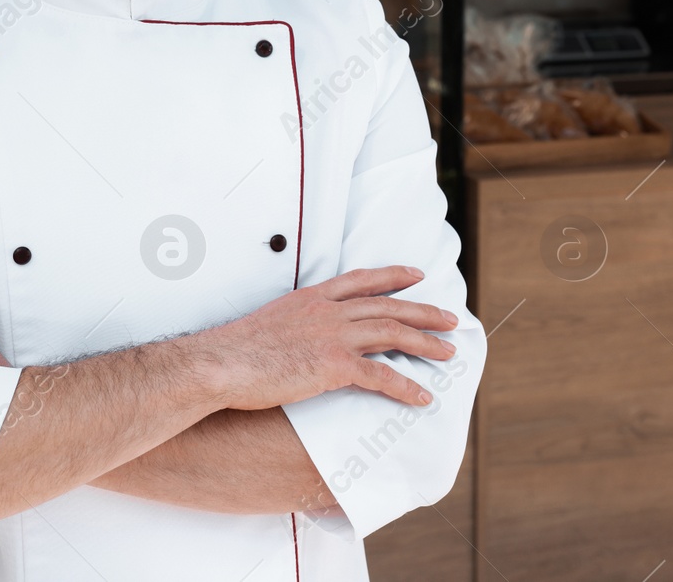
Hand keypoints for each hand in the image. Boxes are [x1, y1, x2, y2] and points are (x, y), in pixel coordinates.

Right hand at [205, 265, 458, 409]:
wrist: (221, 363)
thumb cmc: (235, 351)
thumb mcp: (269, 323)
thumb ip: (292, 323)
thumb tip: (299, 336)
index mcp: (312, 298)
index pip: (362, 280)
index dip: (393, 276)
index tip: (417, 274)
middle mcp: (328, 311)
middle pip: (388, 306)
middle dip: (424, 312)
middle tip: (451, 320)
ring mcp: (332, 336)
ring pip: (393, 333)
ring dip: (426, 344)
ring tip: (449, 354)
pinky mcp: (333, 365)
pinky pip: (380, 375)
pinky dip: (405, 386)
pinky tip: (421, 397)